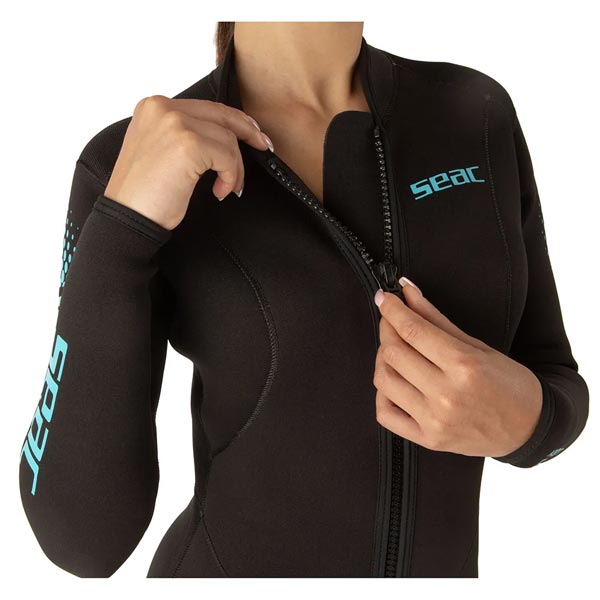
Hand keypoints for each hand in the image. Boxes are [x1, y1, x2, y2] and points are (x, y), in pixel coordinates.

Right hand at [104, 96, 273, 229]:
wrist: (127, 216)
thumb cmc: (144, 194)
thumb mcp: (161, 152)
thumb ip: (184, 135)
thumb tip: (223, 136)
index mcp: (154, 107)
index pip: (206, 107)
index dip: (235, 120)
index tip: (253, 133)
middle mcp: (162, 108)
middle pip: (222, 116)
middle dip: (248, 133)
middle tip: (265, 147)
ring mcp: (174, 123)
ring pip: (227, 139)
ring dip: (234, 168)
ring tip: (227, 188)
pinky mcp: (188, 144)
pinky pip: (227, 157)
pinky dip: (230, 176)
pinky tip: (219, 191)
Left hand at [372, 278, 542, 457]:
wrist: (530, 428)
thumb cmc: (509, 383)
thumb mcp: (477, 345)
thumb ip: (436, 318)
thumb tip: (407, 291)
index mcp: (464, 366)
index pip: (413, 330)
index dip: (392, 310)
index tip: (384, 298)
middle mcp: (447, 395)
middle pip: (394, 353)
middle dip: (387, 330)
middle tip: (391, 322)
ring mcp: (435, 420)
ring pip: (384, 380)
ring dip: (382, 359)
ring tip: (394, 350)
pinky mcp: (428, 440)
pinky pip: (385, 413)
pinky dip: (382, 393)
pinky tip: (394, 381)